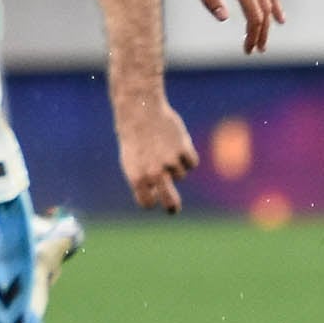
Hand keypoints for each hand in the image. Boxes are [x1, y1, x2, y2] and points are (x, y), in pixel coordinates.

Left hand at [115, 95, 196, 213]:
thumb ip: (143, 179)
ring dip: (177, 165)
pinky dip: (187, 155)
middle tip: (173, 210)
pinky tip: (176, 143)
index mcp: (138, 178)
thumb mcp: (131, 161)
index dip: (150, 201)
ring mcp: (171, 162)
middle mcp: (155, 173)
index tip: (153, 199)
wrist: (140, 112)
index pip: (147, 202)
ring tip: (165, 148)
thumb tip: (158, 192)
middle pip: (169, 200)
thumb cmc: (135, 138)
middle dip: (172, 207)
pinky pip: (192, 162)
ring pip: (181, 175)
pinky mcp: (184, 150)